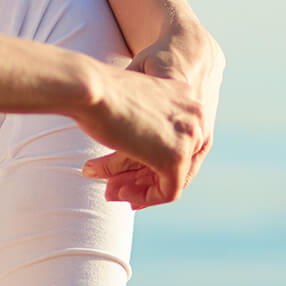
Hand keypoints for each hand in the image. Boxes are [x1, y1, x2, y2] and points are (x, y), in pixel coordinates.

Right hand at [81, 27, 223, 209]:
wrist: (89, 88)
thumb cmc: (97, 91)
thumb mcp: (129, 104)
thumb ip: (142, 124)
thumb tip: (136, 149)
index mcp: (186, 95)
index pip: (180, 140)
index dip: (153, 159)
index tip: (127, 171)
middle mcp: (196, 114)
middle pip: (179, 160)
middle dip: (144, 178)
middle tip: (115, 187)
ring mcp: (190, 135)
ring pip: (173, 177)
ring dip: (140, 189)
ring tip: (110, 193)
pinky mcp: (176, 156)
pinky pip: (168, 191)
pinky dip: (144, 197)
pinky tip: (118, 192)